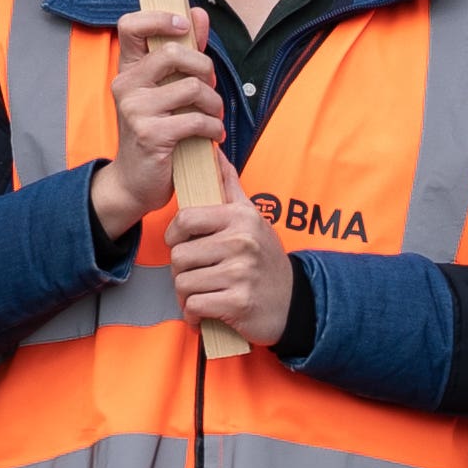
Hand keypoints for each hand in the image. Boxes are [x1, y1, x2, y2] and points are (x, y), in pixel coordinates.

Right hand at [90, 7, 222, 237]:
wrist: (135, 182)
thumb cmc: (155, 132)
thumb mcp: (166, 90)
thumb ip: (184, 53)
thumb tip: (198, 14)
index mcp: (128, 70)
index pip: (130, 25)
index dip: (159, 18)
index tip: (183, 27)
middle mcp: (126, 85)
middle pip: (174, 53)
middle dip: (205, 68)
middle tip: (210, 86)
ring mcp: (135, 110)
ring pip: (193, 87)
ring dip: (214, 104)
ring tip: (213, 116)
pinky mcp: (150, 134)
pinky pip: (196, 119)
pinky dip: (212, 128)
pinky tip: (211, 136)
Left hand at [167, 197, 292, 348]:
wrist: (293, 302)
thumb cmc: (265, 261)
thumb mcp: (252, 218)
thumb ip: (230, 186)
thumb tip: (214, 153)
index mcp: (241, 218)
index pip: (186, 219)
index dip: (175, 235)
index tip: (181, 244)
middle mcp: (242, 242)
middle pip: (179, 255)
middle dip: (181, 271)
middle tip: (196, 276)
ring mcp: (241, 272)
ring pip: (183, 282)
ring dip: (186, 295)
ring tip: (203, 293)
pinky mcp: (238, 302)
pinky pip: (195, 305)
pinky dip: (194, 314)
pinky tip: (205, 313)